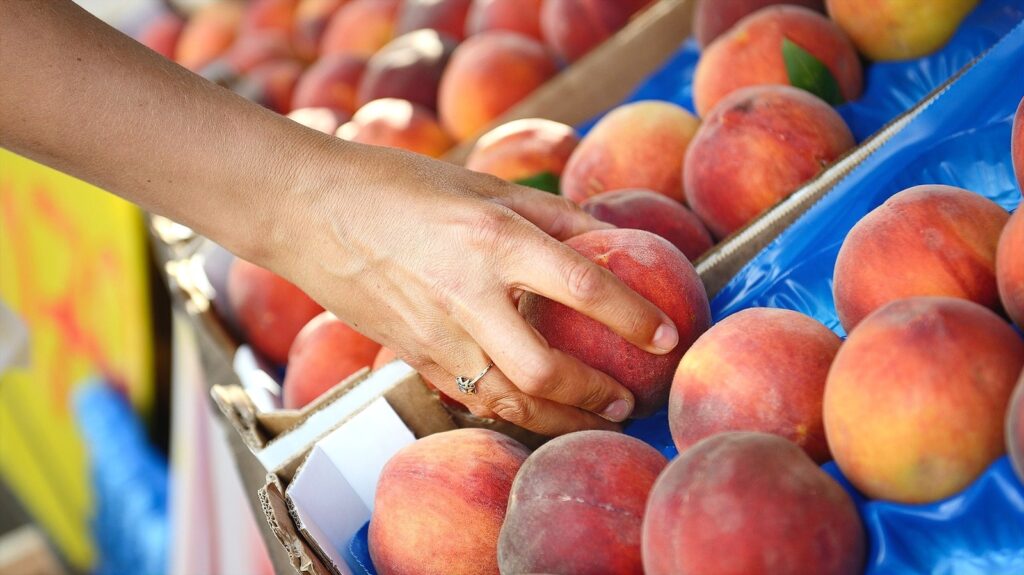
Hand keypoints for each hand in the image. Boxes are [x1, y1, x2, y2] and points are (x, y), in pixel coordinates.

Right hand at [270, 144, 680, 435]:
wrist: (309, 211)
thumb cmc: (397, 185)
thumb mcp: (482, 183)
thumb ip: (553, 212)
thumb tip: (611, 237)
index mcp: (492, 238)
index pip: (582, 287)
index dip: (633, 317)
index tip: (666, 338)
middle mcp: (468, 293)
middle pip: (548, 369)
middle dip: (597, 394)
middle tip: (629, 398)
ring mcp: (437, 334)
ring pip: (510, 400)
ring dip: (560, 418)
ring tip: (594, 417)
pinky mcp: (414, 356)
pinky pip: (474, 398)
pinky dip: (513, 411)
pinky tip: (536, 409)